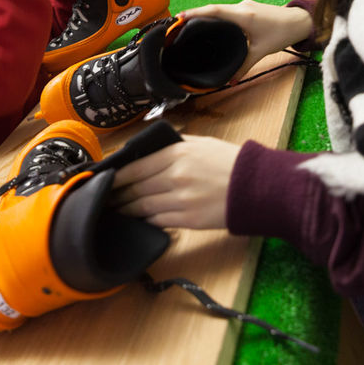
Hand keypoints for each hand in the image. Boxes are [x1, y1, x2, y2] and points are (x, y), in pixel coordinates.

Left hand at [112, 135, 239, 228]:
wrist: (258, 187)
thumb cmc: (231, 162)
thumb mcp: (201, 143)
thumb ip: (173, 145)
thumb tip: (149, 150)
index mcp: (177, 154)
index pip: (135, 167)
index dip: (116, 176)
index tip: (105, 180)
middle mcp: (175, 176)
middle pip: (135, 189)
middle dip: (117, 195)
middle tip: (105, 199)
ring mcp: (181, 200)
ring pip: (142, 207)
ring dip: (127, 210)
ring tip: (117, 211)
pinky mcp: (188, 220)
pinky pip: (158, 221)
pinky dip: (146, 221)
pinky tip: (139, 220)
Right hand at [179, 0, 311, 75]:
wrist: (301, 21)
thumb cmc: (282, 33)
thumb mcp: (261, 52)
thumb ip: (244, 66)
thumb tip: (231, 81)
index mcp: (243, 16)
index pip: (214, 11)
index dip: (195, 13)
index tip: (180, 17)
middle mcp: (242, 7)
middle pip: (214, 9)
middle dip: (196, 15)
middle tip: (179, 24)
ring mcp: (245, 6)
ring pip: (221, 10)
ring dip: (207, 15)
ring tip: (191, 25)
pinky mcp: (248, 8)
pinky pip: (228, 11)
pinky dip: (218, 17)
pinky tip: (212, 25)